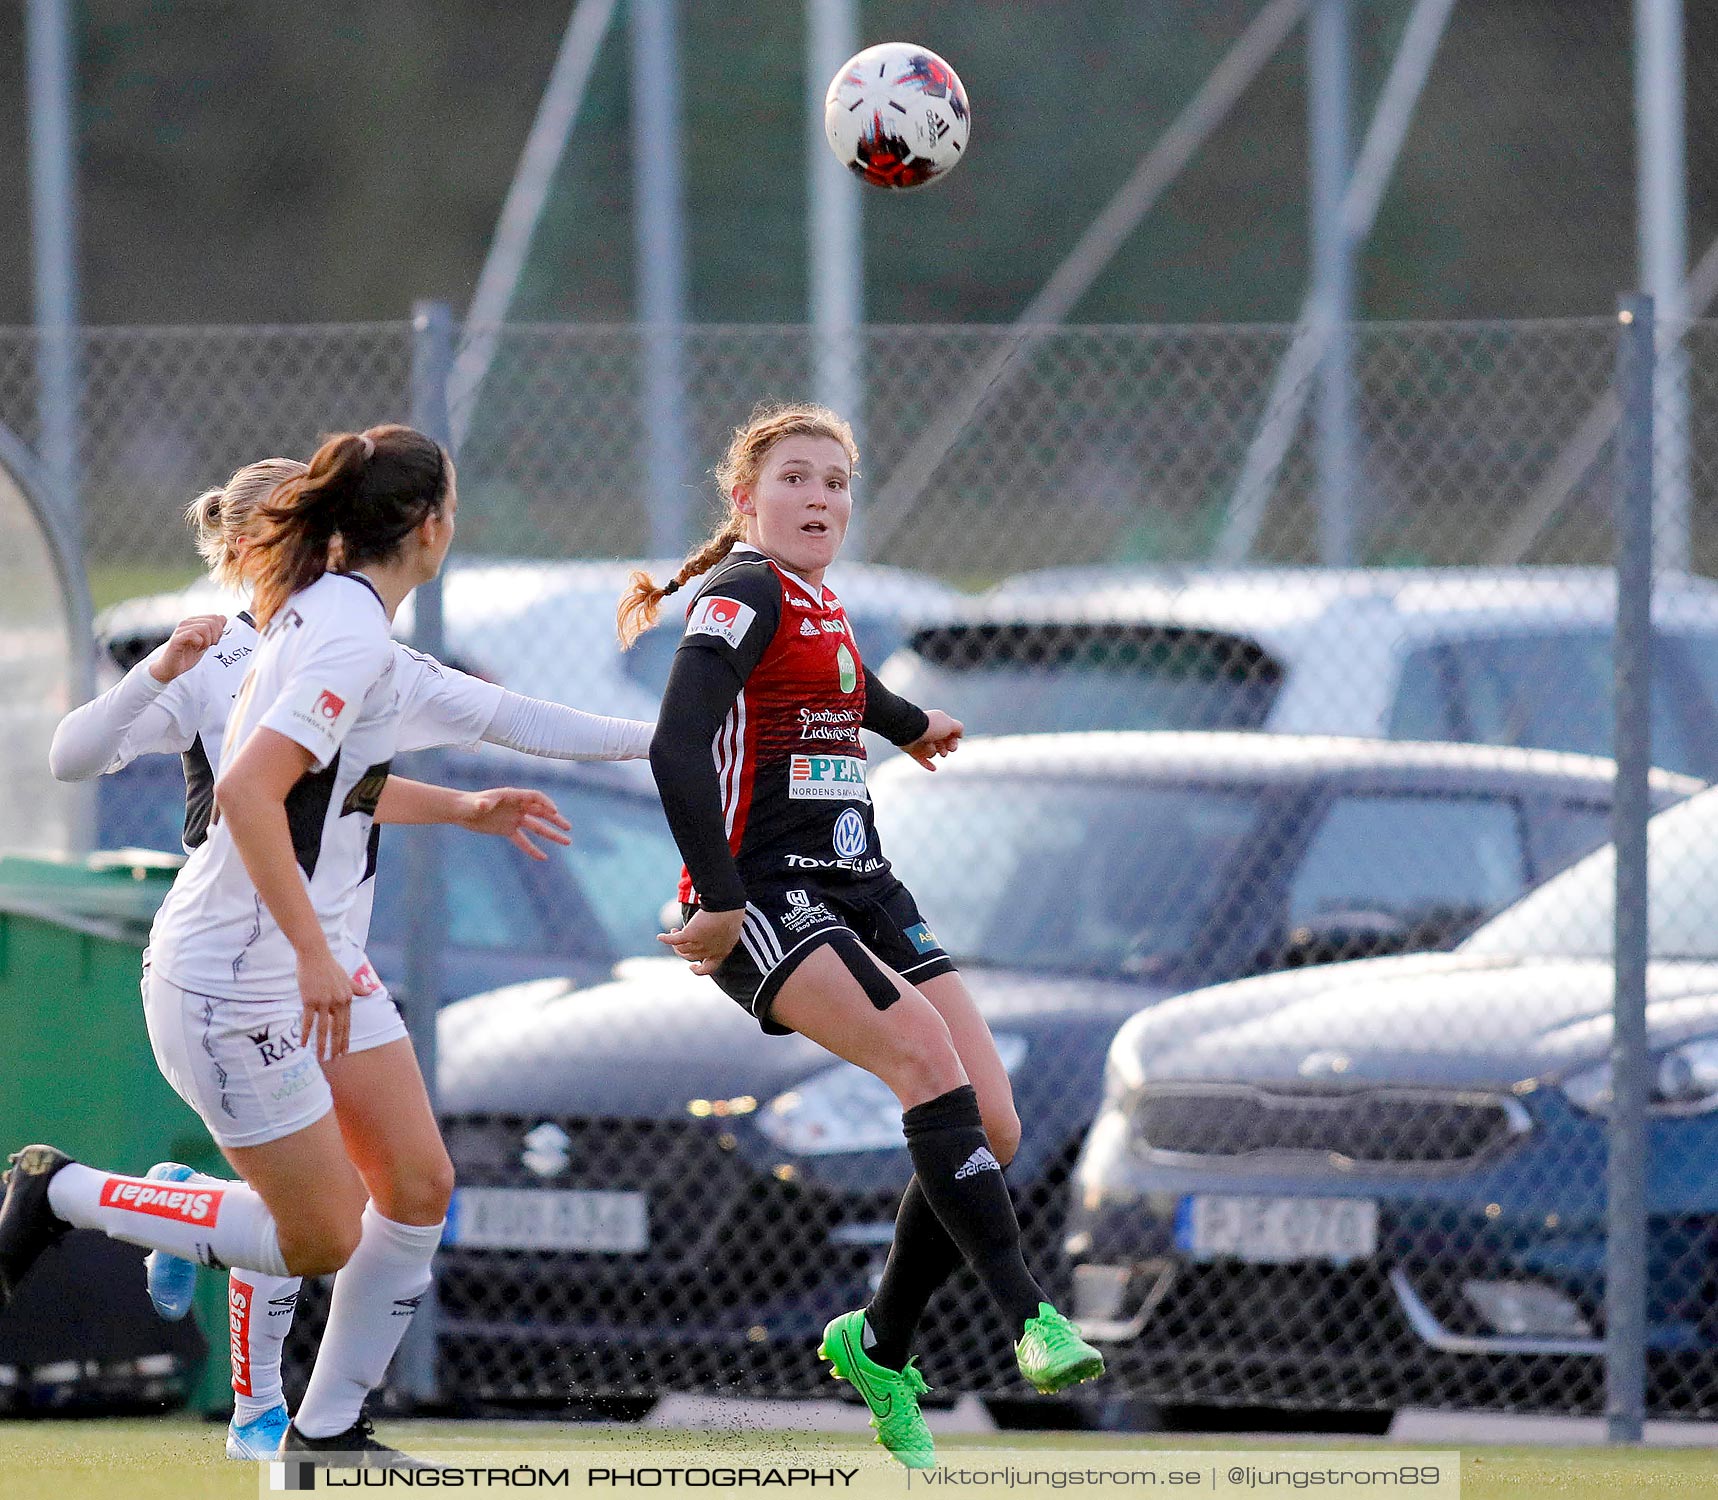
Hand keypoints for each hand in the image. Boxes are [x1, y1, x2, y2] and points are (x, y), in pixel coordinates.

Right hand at [151, 614, 227, 682]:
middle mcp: (187, 622)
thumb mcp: (206, 642)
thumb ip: (214, 631)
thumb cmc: (187, 655)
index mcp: (194, 621)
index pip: (216, 617)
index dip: (219, 631)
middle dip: (215, 637)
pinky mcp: (177, 638)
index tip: (213, 642)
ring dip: (206, 642)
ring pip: (204, 628)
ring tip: (199, 648)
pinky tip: (194, 649)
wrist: (171, 668)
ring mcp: (181, 629)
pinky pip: (193, 634)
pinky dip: (198, 643)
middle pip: (212, 622)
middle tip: (207, 646)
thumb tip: (223, 618)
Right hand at [297, 943, 355, 1061]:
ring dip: (322, 1045)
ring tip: (321, 1058)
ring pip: (323, 1029)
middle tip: (335, 1060)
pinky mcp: (310, 1000)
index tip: (344, 1051)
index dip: (345, 1039)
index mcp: (347, 998)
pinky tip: (303, 1044)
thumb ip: (357, 988)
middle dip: (336, 1046)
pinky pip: (308, 1021)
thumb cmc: (329, 966)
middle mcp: (338, 1001)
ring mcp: (324, 1001)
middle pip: (337, 1029)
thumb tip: (370, 992)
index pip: (346, 1024)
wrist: (315, 954)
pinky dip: (306, 1034)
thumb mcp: (346, 978)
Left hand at [458, 787, 572, 860]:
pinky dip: (532, 849)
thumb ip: (482, 804)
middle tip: (568, 828)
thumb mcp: (476, 803)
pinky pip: (523, 840)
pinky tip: (543, 857)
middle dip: (555, 820)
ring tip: (567, 841)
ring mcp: (514, 819)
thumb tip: (483, 805)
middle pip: (541, 812)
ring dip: (551, 834)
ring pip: (537, 827)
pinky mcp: (508, 830)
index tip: (553, 812)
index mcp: (513, 796)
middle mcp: (517, 807)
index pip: (535, 797)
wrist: (460, 811)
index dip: (545, 803)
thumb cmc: (468, 803)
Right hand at [658, 906, 746, 975]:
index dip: (698, 970)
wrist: (726, 905)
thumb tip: (717, 931)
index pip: (708, 969)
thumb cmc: (732, 912)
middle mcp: (709, 951)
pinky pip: (674, 940)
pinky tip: (660, 936)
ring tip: (674, 931)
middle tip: (679, 938)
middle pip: (690, 957)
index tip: (691, 966)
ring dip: (675, 942)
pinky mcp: (689, 935)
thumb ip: (723, 935)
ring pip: (681, 949)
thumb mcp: (731, 928)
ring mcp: (699, 945)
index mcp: (722, 952)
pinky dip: (666, 939)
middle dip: (682, 950)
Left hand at [900, 709, 963, 770]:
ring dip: (932, 751)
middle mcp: (929, 732)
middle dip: (945, 749)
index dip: (953, 743)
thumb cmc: (931, 726)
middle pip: (942, 745)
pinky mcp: (912, 750)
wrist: (910, 730)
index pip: (950, 736)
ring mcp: (920, 741)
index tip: (952, 747)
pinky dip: (927, 764)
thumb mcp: (949, 724)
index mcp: (937, 724)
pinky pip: (921, 759)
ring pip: (932, 752)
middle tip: (943, 752)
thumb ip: (958, 728)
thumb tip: (960, 735)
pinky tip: (934, 768)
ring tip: (929, 747)